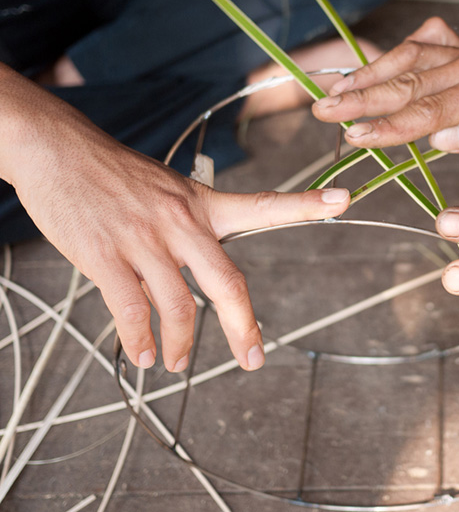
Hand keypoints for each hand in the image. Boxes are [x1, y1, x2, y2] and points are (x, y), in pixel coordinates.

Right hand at [8, 98, 347, 372]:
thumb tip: (184, 294)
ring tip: (177, 363)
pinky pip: (130, 309)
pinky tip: (142, 355)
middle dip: (242, 327)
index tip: (345, 200)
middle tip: (252, 358)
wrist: (60, 149)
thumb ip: (187, 238)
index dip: (307, 204)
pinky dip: (139, 340)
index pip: (264, 204)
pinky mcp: (106, 255)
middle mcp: (182, 222)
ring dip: (181, 345)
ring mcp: (145, 239)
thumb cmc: (117, 175)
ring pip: (178, 306)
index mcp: (203, 204)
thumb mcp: (168, 193)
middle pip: (227, 282)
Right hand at [312, 17, 458, 155]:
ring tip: (335, 89)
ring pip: (408, 60)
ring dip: (369, 75)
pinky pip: (424, 46)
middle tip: (322, 109)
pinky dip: (395, 54)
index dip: (388, 126)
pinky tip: (377, 64)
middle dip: (361, 97)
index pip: (428, 111)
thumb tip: (441, 140)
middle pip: (407, 82)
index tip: (354, 135)